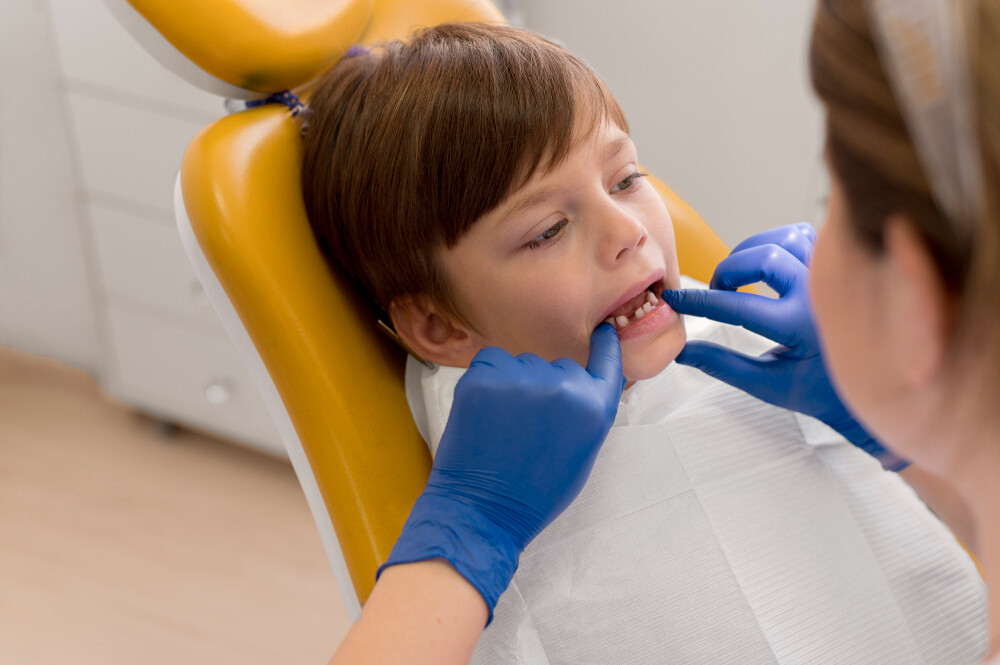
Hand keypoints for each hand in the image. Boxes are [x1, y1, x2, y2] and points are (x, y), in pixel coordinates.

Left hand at [379, 323, 625, 619]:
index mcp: (593, 408)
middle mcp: (563, 387)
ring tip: (503, 423)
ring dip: (514, 382)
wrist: (482, 510)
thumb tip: (580, 382)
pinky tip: (485, 410)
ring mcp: (521, 379)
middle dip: (546, 385)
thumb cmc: (535, 491)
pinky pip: (490, 361)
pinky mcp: (482, 377)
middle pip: (558, 366)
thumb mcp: (581, 452)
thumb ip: (587, 411)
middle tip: (529, 424)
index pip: (607, 360)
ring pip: (522, 363)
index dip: (604, 344)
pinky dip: (487, 377)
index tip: (602, 330)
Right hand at [660, 223, 907, 471]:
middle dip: (729, 271)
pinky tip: (767, 265)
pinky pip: (803, 235)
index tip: (677, 300)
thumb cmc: (821, 391)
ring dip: (752, 252)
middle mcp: (820, 294)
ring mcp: (833, 275)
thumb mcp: (768, 385)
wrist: (876, 389)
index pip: (737, 306)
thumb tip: (682, 351)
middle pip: (763, 257)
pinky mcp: (840, 266)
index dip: (700, 302)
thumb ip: (722, 365)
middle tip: (718, 291)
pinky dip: (777, 242)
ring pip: (783, 239)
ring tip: (740, 277)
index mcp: (800, 327)